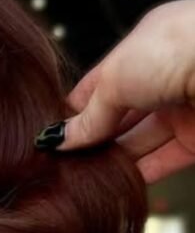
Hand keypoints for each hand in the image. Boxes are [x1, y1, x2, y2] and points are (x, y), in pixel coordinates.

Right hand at [34, 0, 194, 183]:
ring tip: (80, 176)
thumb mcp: (116, 79)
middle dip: (91, 138)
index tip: (51, 138)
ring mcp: (181, 109)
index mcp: (142, 48)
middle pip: (116, 116)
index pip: (97, 86)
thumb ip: (89, 115)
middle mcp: (162, 76)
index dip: (72, 111)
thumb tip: (62, 140)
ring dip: (111, 159)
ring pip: (137, 141)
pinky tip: (111, 184)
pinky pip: (162, 160)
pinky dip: (138, 174)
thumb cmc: (178, 49)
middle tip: (61, 162)